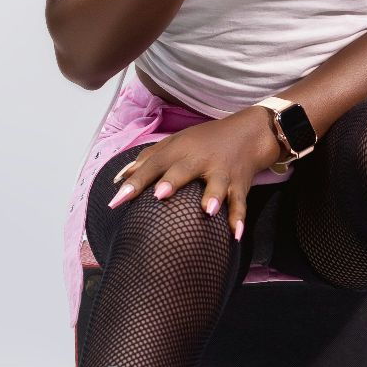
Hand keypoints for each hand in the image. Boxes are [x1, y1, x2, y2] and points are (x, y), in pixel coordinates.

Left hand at [104, 108, 283, 240]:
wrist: (250, 131)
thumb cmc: (207, 140)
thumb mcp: (176, 142)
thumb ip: (148, 159)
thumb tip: (119, 177)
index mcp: (180, 149)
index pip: (154, 164)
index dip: (135, 181)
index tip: (116, 200)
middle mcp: (200, 159)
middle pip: (183, 169)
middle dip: (172, 181)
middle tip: (159, 194)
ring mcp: (222, 172)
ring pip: (217, 185)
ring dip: (212, 197)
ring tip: (207, 210)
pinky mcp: (240, 183)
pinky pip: (240, 202)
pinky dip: (239, 218)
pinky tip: (235, 234)